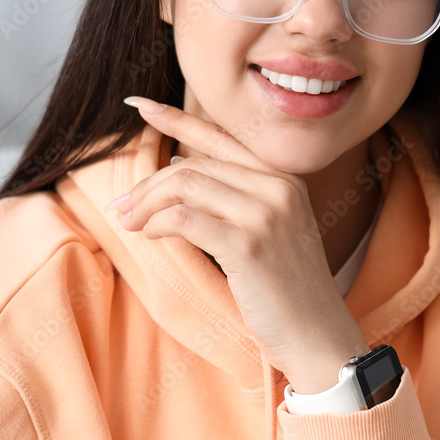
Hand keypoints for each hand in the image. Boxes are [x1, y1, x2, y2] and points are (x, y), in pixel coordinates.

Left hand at [111, 96, 368, 392]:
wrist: (318, 334)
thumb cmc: (289, 290)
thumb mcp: (273, 231)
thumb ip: (238, 198)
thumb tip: (179, 172)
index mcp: (285, 180)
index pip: (221, 138)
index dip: (176, 119)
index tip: (139, 105)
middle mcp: (279, 188)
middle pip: (193, 165)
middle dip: (148, 184)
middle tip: (121, 207)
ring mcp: (267, 214)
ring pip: (185, 185)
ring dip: (146, 204)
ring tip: (129, 223)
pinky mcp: (249, 245)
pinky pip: (184, 219)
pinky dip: (157, 225)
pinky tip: (149, 237)